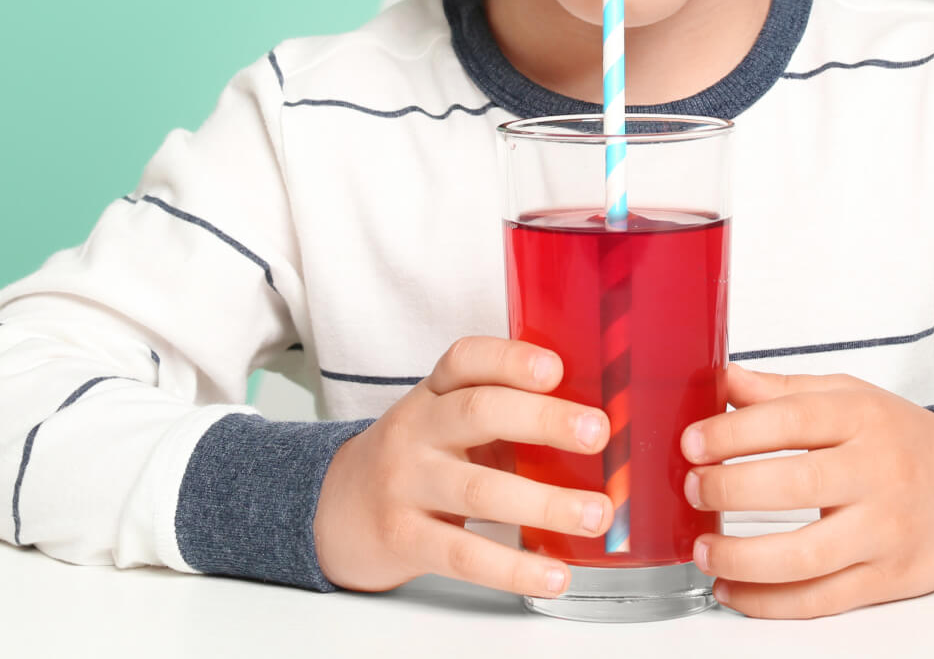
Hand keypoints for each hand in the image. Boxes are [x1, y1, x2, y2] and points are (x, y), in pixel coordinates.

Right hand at [313, 336, 612, 596]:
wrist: (336, 510)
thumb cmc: (416, 461)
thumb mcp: (446, 423)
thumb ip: (504, 416)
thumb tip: (595, 430)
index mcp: (434, 394)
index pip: (465, 360)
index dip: (509, 359)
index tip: (555, 368)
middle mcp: (417, 431)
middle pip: (478, 413)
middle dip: (544, 420)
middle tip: (597, 433)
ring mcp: (406, 485)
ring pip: (478, 490)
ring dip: (545, 503)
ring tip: (596, 514)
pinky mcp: (404, 538)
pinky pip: (463, 554)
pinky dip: (513, 568)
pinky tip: (554, 573)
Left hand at [680, 363, 933, 618]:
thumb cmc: (903, 441)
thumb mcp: (850, 398)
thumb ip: (782, 392)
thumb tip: (720, 381)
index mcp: (863, 418)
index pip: (791, 421)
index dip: (733, 433)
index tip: (692, 444)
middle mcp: (877, 473)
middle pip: (795, 485)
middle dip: (729, 490)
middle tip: (693, 490)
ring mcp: (884, 531)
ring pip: (806, 555)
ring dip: (742, 557)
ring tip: (703, 550)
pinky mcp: (887, 579)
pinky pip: (820, 599)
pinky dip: (768, 601)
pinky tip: (732, 588)